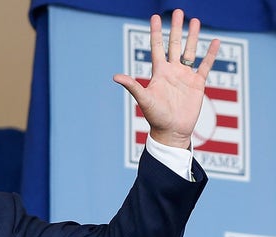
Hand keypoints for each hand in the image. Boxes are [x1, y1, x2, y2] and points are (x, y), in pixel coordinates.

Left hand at [113, 9, 219, 148]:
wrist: (172, 131)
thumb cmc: (155, 116)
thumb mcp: (144, 99)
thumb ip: (133, 86)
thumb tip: (115, 77)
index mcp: (159, 72)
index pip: (157, 47)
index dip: (156, 33)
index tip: (155, 17)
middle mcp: (172, 71)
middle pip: (174, 44)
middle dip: (175, 28)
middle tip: (178, 12)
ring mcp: (185, 76)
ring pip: (189, 51)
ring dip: (192, 37)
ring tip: (195, 21)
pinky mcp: (197, 84)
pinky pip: (205, 66)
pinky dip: (210, 54)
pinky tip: (215, 41)